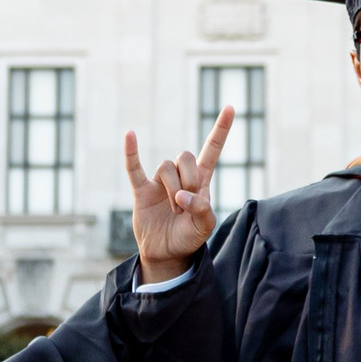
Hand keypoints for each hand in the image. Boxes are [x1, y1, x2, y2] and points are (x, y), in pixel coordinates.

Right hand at [124, 106, 232, 282]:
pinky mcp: (142, 191)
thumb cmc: (189, 238)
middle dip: (188, 178)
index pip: (212, 149)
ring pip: (165, 167)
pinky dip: (131, 152)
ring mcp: (160, 183)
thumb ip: (202, 210)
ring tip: (175, 211)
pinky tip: (130, 135)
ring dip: (172, 188)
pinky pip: (134, 168)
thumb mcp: (205, 228)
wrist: (166, 253)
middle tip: (187, 203)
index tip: (230, 107)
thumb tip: (183, 195)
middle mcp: (180, 177)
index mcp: (201, 181)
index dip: (221, 130)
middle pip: (185, 156)